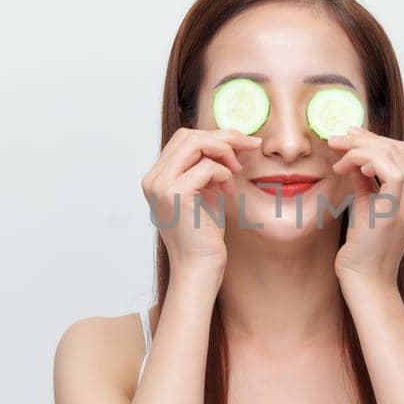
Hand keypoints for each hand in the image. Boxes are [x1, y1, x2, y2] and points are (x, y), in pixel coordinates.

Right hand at [142, 127, 260, 276]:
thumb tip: (229, 141)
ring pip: (195, 143)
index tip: (242, 143)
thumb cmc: (204, 236)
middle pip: (188, 135)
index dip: (214, 136)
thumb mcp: (204, 193)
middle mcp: (153, 179)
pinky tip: (228, 191)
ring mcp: (161, 186)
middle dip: (223, 137)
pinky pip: (207, 167)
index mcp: (157, 178)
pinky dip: (224, 174)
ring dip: (224, 151)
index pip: (183, 139)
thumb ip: (206, 168)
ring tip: (236, 171)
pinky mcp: (176, 195)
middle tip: (250, 146)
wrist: (199, 268)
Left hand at [327, 127, 403, 288]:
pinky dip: (363, 160)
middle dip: (363, 138)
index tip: (349, 136)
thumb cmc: (364, 245)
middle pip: (397, 148)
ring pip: (391, 153)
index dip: (375, 139)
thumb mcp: (367, 203)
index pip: (402, 153)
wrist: (364, 277)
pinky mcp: (396, 207)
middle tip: (335, 139)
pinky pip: (386, 168)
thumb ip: (365, 178)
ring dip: (359, 147)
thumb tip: (353, 151)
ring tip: (337, 155)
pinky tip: (345, 166)